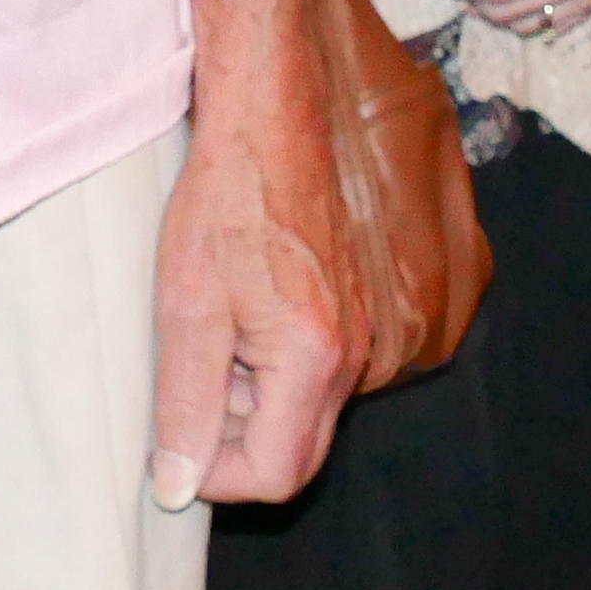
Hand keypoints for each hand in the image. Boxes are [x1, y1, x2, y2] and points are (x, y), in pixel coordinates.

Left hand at [146, 1, 367, 511]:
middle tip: (207, 359)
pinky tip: (284, 285)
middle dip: (244, 426)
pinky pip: (362, 353)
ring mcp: (401, 320)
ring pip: (327, 397)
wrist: (285, 103)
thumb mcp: (186, 300)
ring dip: (275, 379)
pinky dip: (313, 341)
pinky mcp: (414, 289)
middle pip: (304, 444)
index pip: (273, 475)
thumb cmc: (230, 189)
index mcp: (315, 357)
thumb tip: (177, 486)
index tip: (176, 438)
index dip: (215, 473)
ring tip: (243, 302)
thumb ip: (185, 402)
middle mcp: (374, 350)